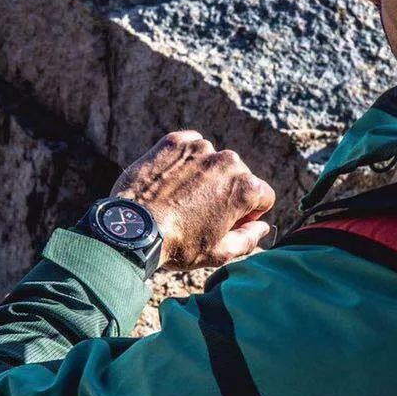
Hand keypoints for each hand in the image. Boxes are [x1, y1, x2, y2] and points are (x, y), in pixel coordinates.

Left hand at [111, 131, 275, 270]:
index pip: (264, 195)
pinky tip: (172, 181)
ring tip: (182, 198)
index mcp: (245, 188)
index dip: (251, 213)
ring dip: (205, 175)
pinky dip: (185, 160)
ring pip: (213, 161)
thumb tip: (262, 227)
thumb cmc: (179, 245)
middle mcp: (228, 161)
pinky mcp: (175, 142)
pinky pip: (190, 146)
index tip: (230, 222)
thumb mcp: (220, 253)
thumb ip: (249, 238)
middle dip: (227, 192)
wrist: (132, 228)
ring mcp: (200, 148)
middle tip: (202, 214)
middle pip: (239, 176)